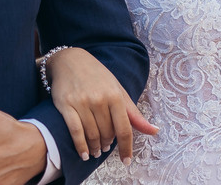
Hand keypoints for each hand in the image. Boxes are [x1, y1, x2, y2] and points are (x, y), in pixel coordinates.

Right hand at [46, 47, 156, 162]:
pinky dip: (80, 146)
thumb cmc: (96, 76)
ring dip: (95, 148)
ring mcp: (81, 102)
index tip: (127, 161)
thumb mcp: (117, 90)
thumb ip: (134, 113)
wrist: (68, 60)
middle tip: (105, 147)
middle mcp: (99, 99)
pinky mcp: (65, 105)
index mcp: (115, 96)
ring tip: (96, 151)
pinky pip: (75, 131)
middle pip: (107, 134)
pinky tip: (84, 153)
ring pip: (92, 135)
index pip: (124, 130)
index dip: (127, 148)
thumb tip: (154, 130)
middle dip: (107, 145)